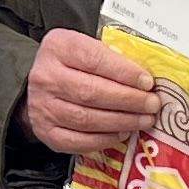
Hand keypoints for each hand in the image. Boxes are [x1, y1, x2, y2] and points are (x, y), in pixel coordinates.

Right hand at [21, 25, 158, 156]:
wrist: (37, 86)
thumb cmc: (70, 65)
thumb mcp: (85, 48)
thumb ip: (109, 58)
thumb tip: (144, 80)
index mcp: (58, 48)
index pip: (94, 60)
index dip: (124, 73)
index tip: (147, 83)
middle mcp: (46, 77)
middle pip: (91, 92)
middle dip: (128, 100)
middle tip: (151, 105)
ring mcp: (43, 106)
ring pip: (87, 118)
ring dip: (121, 121)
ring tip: (143, 120)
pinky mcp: (46, 132)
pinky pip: (78, 140)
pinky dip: (104, 139)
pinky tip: (122, 133)